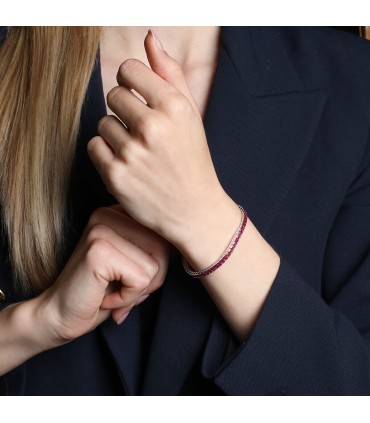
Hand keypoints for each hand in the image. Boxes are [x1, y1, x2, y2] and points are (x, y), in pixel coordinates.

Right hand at [36, 206, 169, 345]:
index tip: (135, 277)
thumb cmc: (101, 292)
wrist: (60, 316)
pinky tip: (106, 298)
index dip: (158, 264)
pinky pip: (141, 279)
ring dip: (139, 290)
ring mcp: (102, 228)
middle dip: (152, 279)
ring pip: (155, 265)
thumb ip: (157, 250)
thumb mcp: (135, 264)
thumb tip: (188, 246)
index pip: (165, 233)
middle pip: (164, 247)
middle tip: (124, 288)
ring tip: (114, 291)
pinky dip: (128, 298)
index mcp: (119, 213)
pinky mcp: (99, 250)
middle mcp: (109, 213)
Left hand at [87, 30, 234, 249]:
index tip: (139, 96)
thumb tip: (149, 38)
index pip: (128, 69)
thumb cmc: (192, 160)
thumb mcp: (190, 115)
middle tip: (142, 130)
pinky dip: (106, 154)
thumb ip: (170, 74)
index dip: (131, 82)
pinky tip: (126, 164)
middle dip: (125, 109)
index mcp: (173, 107)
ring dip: (116, 134)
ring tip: (137, 151)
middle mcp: (152, 128)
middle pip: (113, 94)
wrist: (194, 210)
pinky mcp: (115, 176)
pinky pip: (94, 146)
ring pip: (103, 123)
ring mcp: (132, 154)